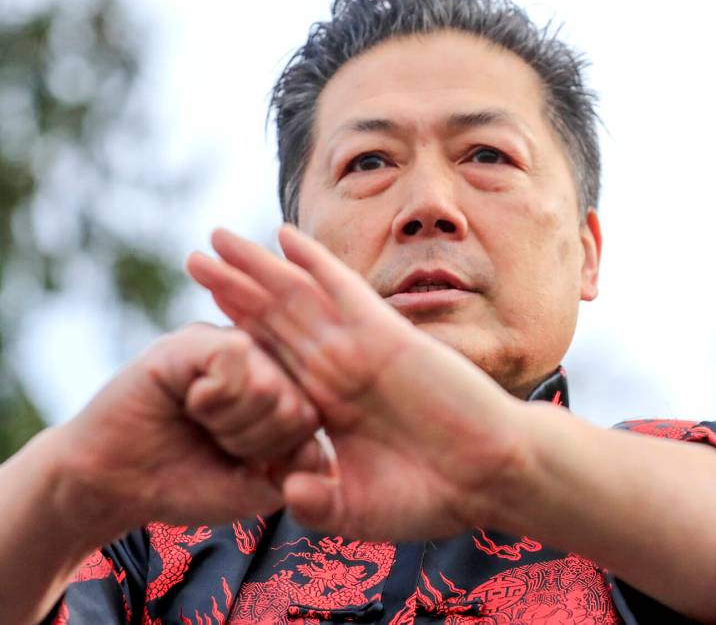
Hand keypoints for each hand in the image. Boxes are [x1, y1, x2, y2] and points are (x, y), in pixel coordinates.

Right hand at [53, 322, 322, 541]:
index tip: (242, 462)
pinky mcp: (197, 338)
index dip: (276, 457)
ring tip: (202, 420)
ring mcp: (233, 346)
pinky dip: (211, 398)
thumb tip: (318, 445)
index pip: (313, 423)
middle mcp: (266, 364)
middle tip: (215, 439)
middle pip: (296, 406)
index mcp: (286, 395)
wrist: (114, 485)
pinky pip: (234, 359)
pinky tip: (189, 399)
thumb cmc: (186, 483)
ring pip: (269, 386)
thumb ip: (297, 471)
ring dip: (231, 423)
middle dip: (253, 443)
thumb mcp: (255, 489)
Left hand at [186, 225, 528, 540]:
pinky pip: (342, 290)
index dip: (236, 332)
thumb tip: (285, 488)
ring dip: (256, 267)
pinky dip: (314, 261)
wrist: (492, 477)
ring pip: (296, 297)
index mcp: (329, 406)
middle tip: (194, 257)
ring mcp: (361, 348)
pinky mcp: (386, 335)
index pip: (272, 359)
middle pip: (275, 319)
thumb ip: (317, 502)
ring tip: (214, 240)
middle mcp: (340, 369)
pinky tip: (284, 236)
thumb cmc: (433, 496)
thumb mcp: (358, 508)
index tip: (198, 315)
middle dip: (234, 288)